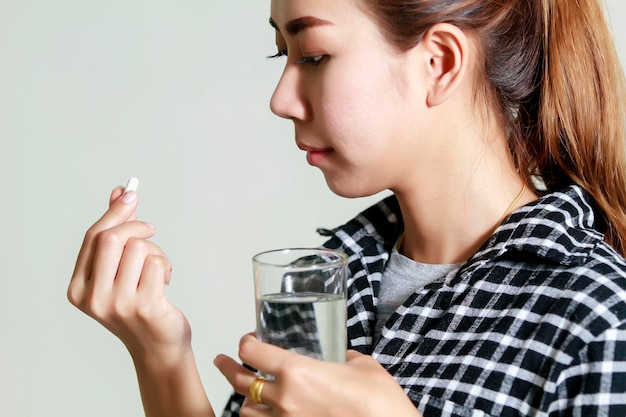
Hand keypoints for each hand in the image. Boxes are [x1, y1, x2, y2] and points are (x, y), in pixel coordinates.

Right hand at [67, 186, 190, 364]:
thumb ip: (116, 232)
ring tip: (158, 268)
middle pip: (112, 238)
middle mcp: (93, 298)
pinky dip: (166, 265)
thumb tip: (120, 193)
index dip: (114, 213)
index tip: (130, 193)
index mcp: (78, 289)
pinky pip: (157, 263)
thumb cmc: (138, 305)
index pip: (93, 238)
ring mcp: (119, 304)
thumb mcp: (120, 271)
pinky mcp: (145, 306)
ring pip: (139, 248)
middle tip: (152, 229)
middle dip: (136, 226)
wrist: (157, 346)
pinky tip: (165, 281)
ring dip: (155, 252)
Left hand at [214, 334, 421, 416]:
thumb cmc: (380, 404)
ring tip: (248, 394)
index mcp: (298, 372)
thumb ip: (342, 358)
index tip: (248, 340)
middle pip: (240, 381)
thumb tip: (338, 358)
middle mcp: (285, 399)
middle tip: (221, 361)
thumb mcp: (362, 366)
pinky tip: (268, 414)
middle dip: (227, 367)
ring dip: (245, 400)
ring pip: (246, 411)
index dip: (246, 342)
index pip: (254, 352)